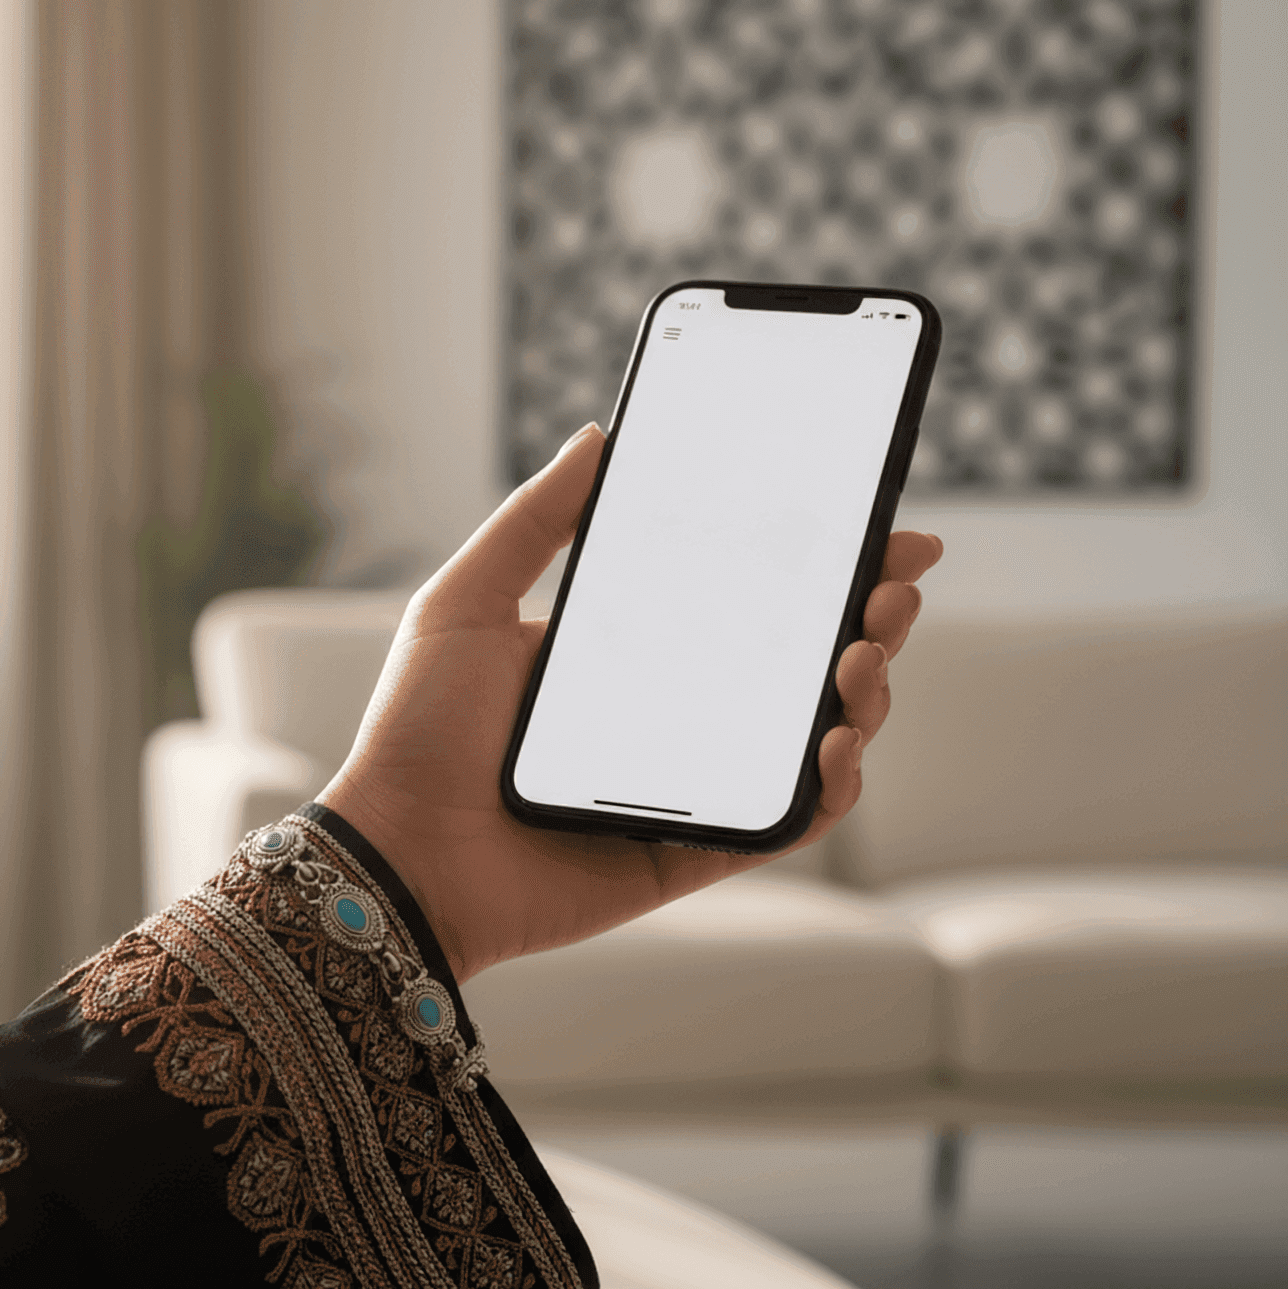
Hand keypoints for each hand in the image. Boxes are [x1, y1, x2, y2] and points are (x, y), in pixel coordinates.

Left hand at [319, 423, 943, 982]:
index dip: (821, 567)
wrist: (397, 854)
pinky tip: (836, 745)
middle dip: (867, 622)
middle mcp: (672, 715)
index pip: (747, 599)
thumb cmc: (416, 732)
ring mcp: (689, 785)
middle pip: (798, 664)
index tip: (880, 528)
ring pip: (809, 740)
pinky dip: (829, 789)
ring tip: (862, 657)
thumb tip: (597, 435)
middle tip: (892, 588)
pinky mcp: (690, 852)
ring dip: (861, 697)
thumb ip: (532, 522)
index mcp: (630, 652)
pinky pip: (783, 823)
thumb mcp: (465, 602)